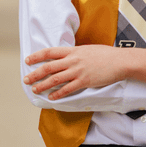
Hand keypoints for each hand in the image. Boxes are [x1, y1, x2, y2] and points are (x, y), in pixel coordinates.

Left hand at [23, 45, 145, 99]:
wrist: (119, 61)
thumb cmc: (105, 54)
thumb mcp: (87, 49)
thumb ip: (75, 54)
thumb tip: (67, 57)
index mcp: (73, 50)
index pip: (50, 52)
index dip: (37, 56)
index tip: (28, 60)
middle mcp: (73, 60)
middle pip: (49, 67)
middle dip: (35, 73)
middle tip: (26, 79)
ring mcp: (78, 71)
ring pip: (55, 79)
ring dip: (43, 85)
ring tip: (35, 89)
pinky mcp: (84, 81)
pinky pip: (67, 89)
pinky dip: (58, 94)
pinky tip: (51, 97)